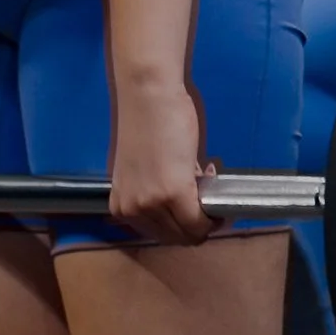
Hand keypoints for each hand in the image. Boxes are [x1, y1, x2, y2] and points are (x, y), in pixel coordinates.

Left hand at [105, 79, 210, 244]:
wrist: (148, 97)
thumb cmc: (147, 122)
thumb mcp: (143, 170)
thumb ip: (155, 191)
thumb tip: (184, 206)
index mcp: (121, 207)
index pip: (160, 234)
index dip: (183, 223)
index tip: (196, 202)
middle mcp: (132, 211)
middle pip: (175, 238)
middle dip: (198, 224)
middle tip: (209, 197)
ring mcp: (151, 204)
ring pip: (189, 233)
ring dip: (207, 217)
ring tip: (210, 185)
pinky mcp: (173, 193)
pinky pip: (200, 220)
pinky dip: (214, 214)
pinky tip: (214, 182)